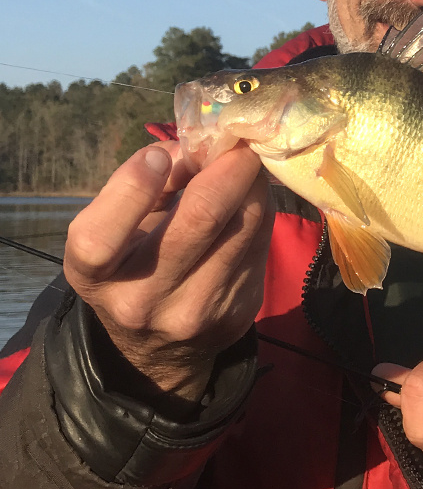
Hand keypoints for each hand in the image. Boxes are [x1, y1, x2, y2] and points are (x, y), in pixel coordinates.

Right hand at [64, 141, 273, 409]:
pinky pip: (260, 243)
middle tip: (238, 140)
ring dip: (253, 183)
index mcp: (95, 275)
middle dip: (227, 166)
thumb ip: (149, 182)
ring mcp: (195, 312)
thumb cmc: (134, 264)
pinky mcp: (237, 313)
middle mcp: (141, 301)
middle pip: (200, 219)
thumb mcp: (119, 228)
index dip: (133, 186)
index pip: (100, 237)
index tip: (161, 153)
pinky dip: (261, 209)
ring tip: (248, 163)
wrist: (160, 349)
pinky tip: (255, 195)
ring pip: (244, 226)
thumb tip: (199, 145)